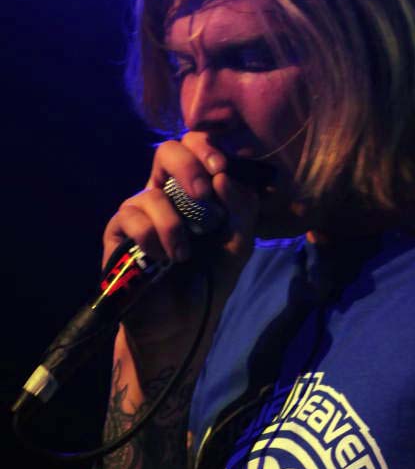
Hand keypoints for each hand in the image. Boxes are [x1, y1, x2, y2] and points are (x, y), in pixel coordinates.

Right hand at [102, 132, 259, 349]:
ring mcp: (140, 211)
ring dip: (173, 223)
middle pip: (167, 150)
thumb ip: (242, 209)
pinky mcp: (118, 233)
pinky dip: (151, 236)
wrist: (183, 321)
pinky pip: (130, 217)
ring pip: (151, 192)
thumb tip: (223, 177)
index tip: (222, 169)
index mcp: (195, 189)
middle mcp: (165, 193)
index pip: (196, 147)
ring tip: (184, 254)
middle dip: (188, 166)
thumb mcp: (239, 243)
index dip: (208, 148)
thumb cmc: (210, 278)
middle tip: (203, 195)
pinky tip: (162, 258)